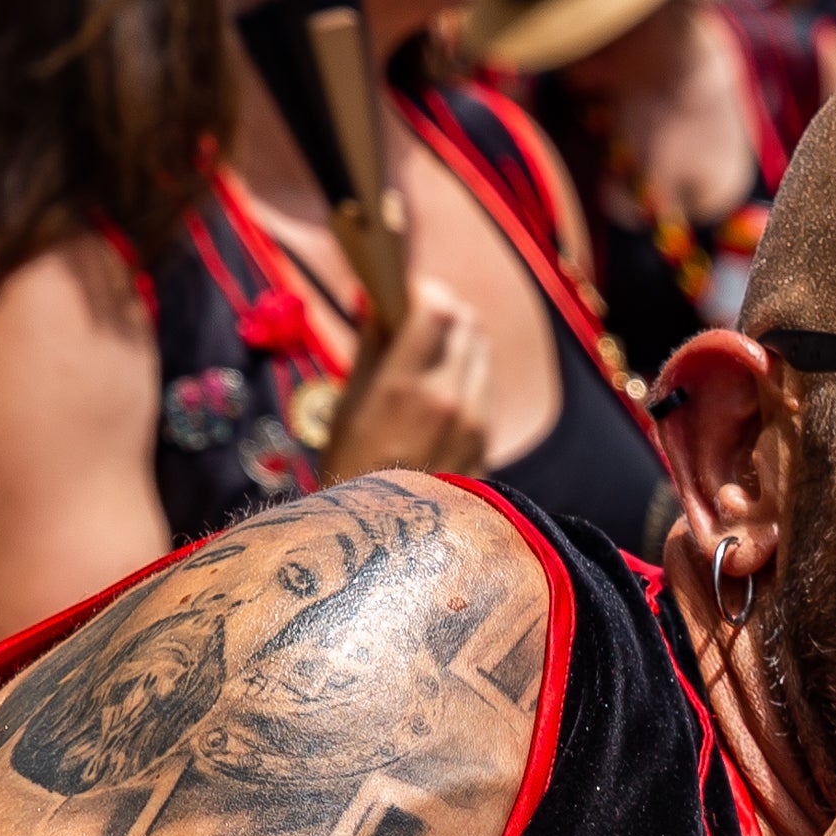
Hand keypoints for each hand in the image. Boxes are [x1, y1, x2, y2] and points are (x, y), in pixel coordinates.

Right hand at [330, 275, 494, 479]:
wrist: (379, 545)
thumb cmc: (348, 471)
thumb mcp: (347, 405)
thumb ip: (371, 346)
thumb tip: (376, 297)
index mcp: (409, 387)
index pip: (437, 307)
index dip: (421, 289)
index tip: (403, 291)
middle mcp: (453, 402)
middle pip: (468, 323)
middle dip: (442, 310)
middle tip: (416, 316)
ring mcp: (477, 427)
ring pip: (482, 354)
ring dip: (459, 342)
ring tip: (428, 354)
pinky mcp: (488, 446)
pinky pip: (486, 390)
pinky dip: (468, 376)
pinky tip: (441, 391)